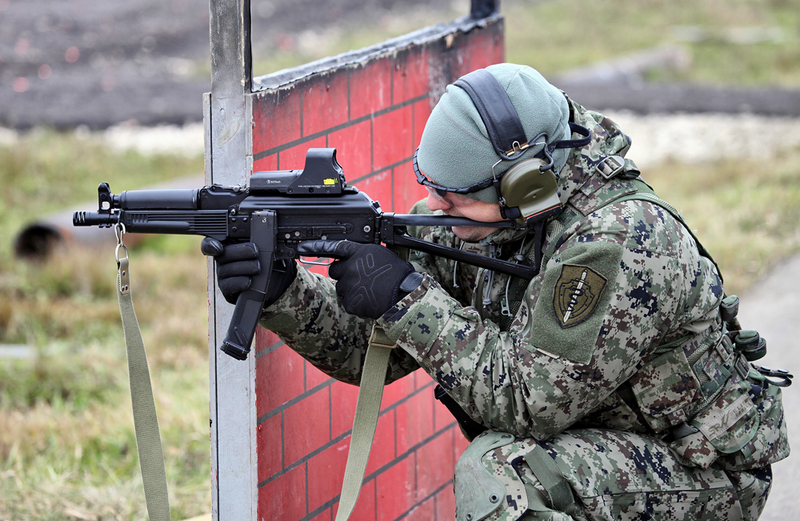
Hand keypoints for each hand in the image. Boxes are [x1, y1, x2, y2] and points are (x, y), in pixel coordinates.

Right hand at [201, 237, 295, 305]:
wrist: (273, 280)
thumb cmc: (266, 260)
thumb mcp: (264, 248)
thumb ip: (257, 240)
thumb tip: (259, 236)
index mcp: (228, 246)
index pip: (210, 243)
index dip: (210, 245)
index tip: (219, 247)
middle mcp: (222, 261)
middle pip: (222, 255)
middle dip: (239, 252)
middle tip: (255, 252)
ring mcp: (223, 276)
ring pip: (226, 270)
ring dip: (244, 267)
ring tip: (258, 267)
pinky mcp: (227, 290)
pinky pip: (228, 286)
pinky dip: (239, 282)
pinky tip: (249, 280)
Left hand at [297, 240, 421, 318]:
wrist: (403, 296)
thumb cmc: (399, 274)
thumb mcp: (382, 254)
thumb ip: (364, 254)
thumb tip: (357, 257)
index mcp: (359, 252)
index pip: (334, 246)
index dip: (316, 246)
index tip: (302, 247)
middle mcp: (350, 267)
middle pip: (335, 270)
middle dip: (343, 273)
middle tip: (360, 278)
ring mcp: (348, 285)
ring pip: (341, 287)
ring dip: (350, 289)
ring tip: (370, 290)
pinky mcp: (350, 302)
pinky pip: (348, 301)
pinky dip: (356, 302)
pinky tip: (370, 300)